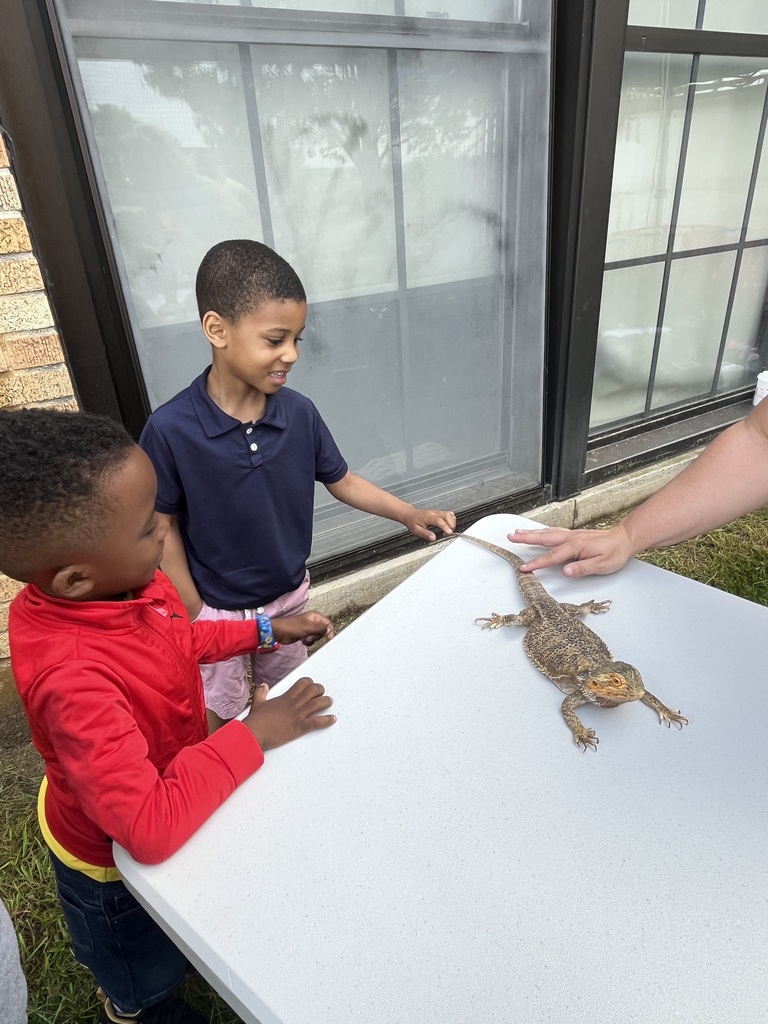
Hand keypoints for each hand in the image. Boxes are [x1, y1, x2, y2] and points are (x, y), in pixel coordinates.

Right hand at [244, 677, 335, 749]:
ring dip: (326, 702)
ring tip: (329, 702)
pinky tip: (332, 719)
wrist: (255, 733)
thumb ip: (261, 692)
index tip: (312, 685)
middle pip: (312, 691)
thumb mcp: (258, 703)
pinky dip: (326, 720)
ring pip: (317, 704)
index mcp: (285, 698)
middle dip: (320, 690)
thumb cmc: (256, 720)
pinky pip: (316, 722)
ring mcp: (297, 715)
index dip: (309, 683)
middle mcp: (293, 704)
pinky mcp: (299, 727)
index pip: (302, 684)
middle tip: (322, 693)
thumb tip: (263, 685)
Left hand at [272, 611, 334, 646]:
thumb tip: (329, 631)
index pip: (328, 623)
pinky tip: (303, 641)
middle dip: (317, 636)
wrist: (279, 632)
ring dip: (312, 639)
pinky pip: (312, 639)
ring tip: (305, 638)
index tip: (329, 639)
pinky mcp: (304, 634)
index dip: (330, 631)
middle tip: (309, 636)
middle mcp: (313, 621)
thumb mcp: (308, 627)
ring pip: (317, 636)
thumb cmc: (292, 627)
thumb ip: (321, 628)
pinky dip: (309, 641)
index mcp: (315, 616)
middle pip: (323, 631)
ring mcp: (309, 628)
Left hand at [401, 507, 456, 541]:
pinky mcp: (439, 513)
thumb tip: (433, 538)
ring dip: (452, 523)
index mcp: (428, 517)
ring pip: (450, 514)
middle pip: (447, 515)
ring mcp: (438, 512)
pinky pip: (449, 514)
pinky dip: (452, 520)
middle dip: (451, 525)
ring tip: (448, 531)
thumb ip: (425, 534)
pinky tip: (448, 526)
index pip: (439, 520)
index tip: (449, 532)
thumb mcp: (415, 530)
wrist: (410, 514)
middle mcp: (434, 513)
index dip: (445, 526)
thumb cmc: (412, 522)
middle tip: (447, 534)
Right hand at [507, 524, 634, 576]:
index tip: (524, 568)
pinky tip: (537, 532)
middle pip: (544, 538)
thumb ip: (582, 568)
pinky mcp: (574, 534)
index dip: (537, 563)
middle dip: (526, 538)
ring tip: (517, 533)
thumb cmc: (614, 553)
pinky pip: (554, 531)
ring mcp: (572, 535)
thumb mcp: (601, 565)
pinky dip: (542, 531)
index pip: (552, 557)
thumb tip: (565, 570)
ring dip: (531, 532)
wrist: (624, 539)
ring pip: (547, 533)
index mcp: (576, 547)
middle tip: (511, 537)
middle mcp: (571, 538)